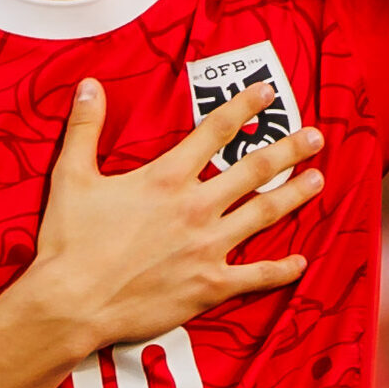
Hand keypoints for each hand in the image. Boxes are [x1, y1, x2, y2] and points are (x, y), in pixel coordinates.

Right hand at [23, 77, 323, 366]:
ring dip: (295, 195)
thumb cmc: (69, 242)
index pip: (214, 132)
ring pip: (265, 215)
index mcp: (166, 178)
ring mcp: (209, 248)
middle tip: (316, 137)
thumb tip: (90, 85)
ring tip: (319, 180)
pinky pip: (258, 276)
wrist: (73, 302)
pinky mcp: (212, 286)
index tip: (266, 93)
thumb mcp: (71, 176)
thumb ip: (85, 127)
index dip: (243, 108)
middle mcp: (196, 208)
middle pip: (253, 170)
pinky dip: (283, 269)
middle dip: (288, 150)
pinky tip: (301, 261)